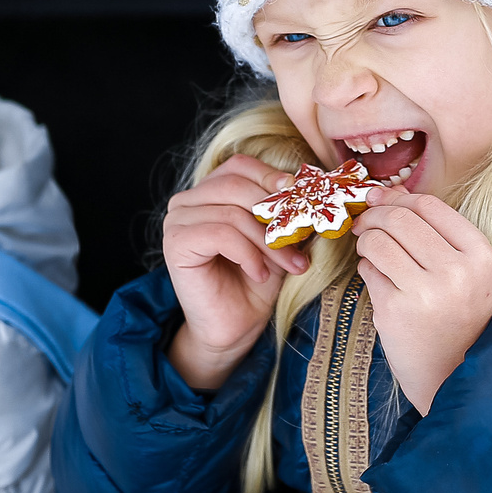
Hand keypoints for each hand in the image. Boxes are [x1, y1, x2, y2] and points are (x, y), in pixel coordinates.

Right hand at [162, 155, 311, 390]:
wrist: (234, 326)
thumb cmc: (256, 280)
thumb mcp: (277, 236)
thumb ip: (286, 208)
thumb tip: (315, 185)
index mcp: (208, 191)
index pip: (240, 166)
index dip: (272, 178)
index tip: (303, 199)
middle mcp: (186, 201)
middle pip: (237, 185)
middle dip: (277, 215)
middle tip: (302, 244)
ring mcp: (177, 220)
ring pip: (233, 212)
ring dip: (269, 242)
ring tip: (289, 265)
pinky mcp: (176, 243)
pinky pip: (221, 234)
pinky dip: (249, 254)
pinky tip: (259, 274)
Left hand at [352, 187, 491, 414]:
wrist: (454, 374)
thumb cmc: (458, 316)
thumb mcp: (467, 271)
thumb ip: (436, 232)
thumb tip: (390, 191)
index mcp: (479, 255)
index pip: (429, 206)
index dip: (398, 198)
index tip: (381, 200)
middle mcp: (455, 271)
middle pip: (399, 219)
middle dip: (374, 215)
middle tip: (364, 223)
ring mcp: (424, 292)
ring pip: (378, 242)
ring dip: (366, 240)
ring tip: (370, 250)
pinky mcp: (395, 311)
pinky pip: (369, 271)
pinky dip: (367, 268)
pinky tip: (377, 278)